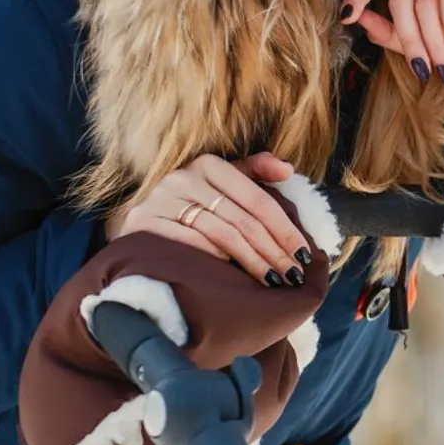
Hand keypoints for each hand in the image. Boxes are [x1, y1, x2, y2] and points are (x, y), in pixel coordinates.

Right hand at [103, 152, 314, 287]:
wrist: (138, 222)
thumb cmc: (191, 205)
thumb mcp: (221, 183)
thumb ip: (254, 171)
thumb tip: (288, 169)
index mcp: (209, 165)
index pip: (257, 200)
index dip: (285, 229)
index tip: (305, 254)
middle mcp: (183, 177)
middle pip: (242, 220)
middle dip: (273, 251)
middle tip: (294, 274)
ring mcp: (161, 200)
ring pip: (221, 234)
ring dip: (252, 260)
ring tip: (273, 280)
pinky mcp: (143, 223)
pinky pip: (190, 243)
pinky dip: (215, 259)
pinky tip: (233, 276)